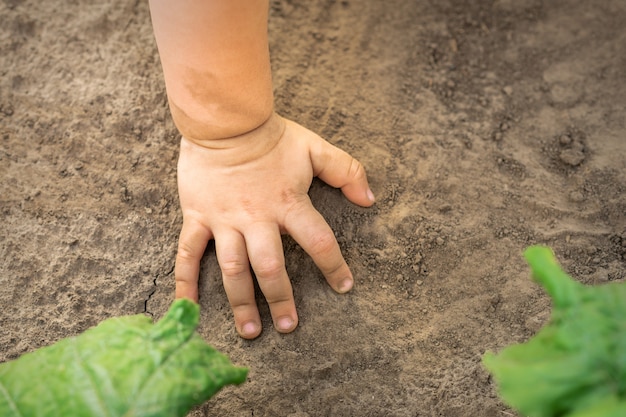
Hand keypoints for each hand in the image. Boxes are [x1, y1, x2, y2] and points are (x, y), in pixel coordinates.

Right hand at [175, 113, 374, 338]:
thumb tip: (370, 199)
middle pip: (269, 267)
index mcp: (288, 204)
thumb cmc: (271, 136)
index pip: (318, 241)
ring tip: (250, 332)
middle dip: (280, 299)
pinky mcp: (197, 217)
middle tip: (289, 326)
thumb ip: (347, 171)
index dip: (333, 266)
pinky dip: (185, 281)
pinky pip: (187, 253)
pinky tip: (188, 307)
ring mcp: (224, 220)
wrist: (224, 121)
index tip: (344, 287)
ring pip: (232, 269)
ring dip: (241, 302)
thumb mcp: (315, 147)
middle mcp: (256, 218)